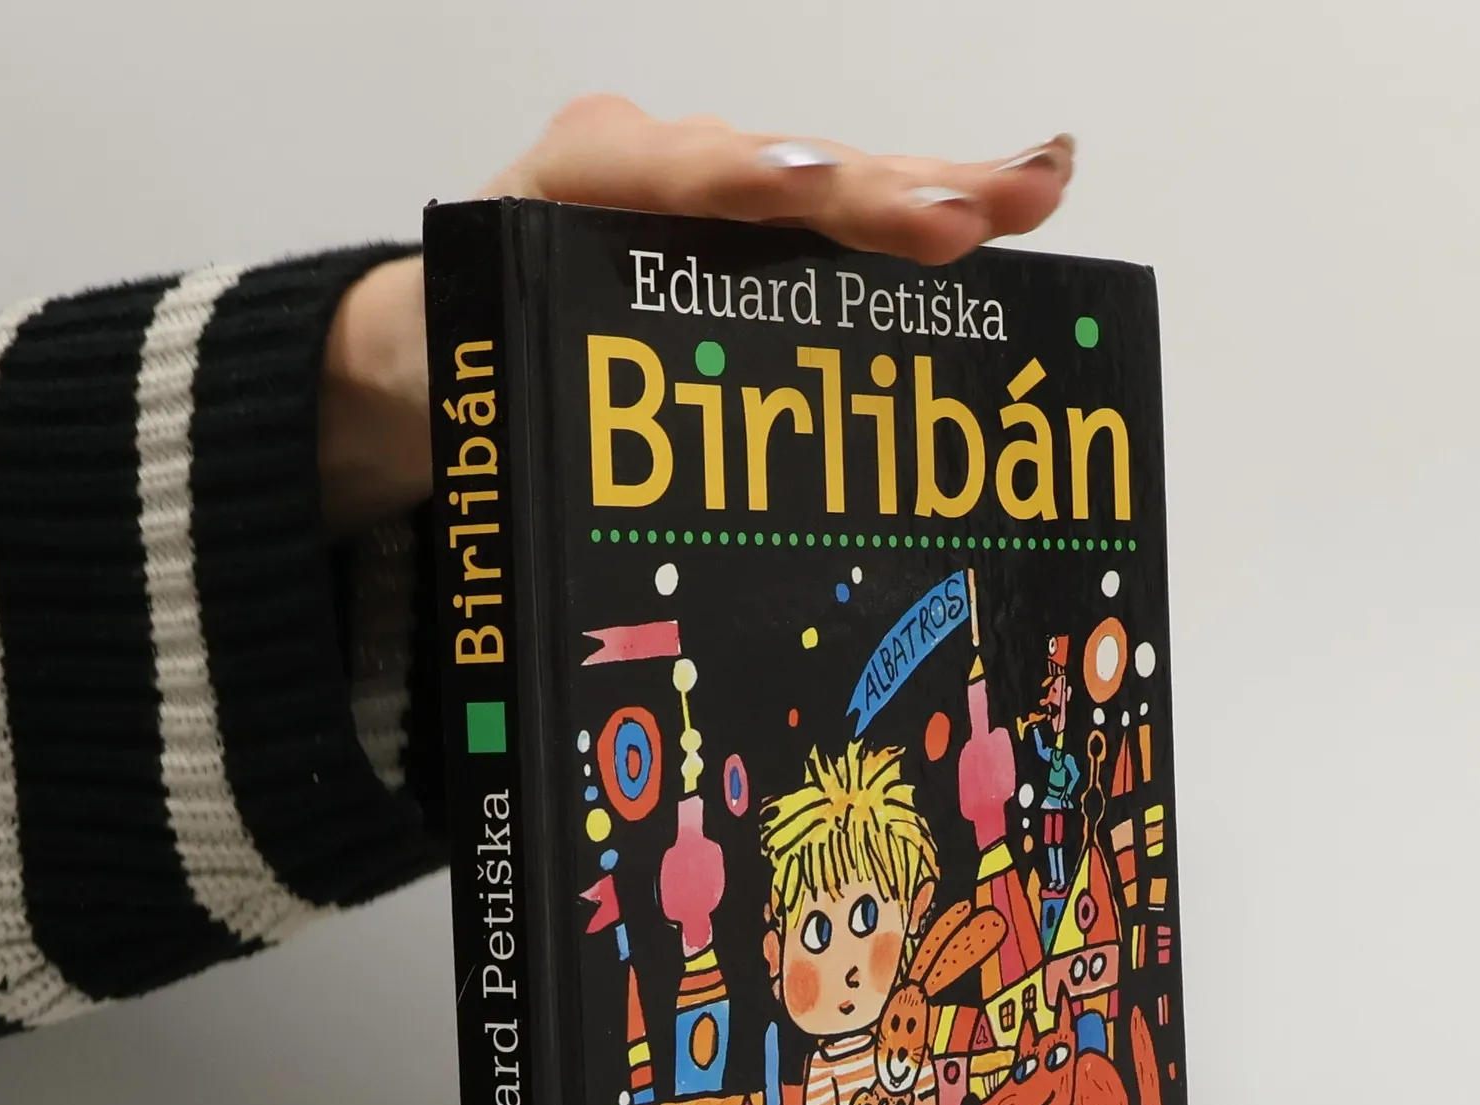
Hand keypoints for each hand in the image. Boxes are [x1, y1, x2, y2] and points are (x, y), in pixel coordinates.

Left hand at [321, 95, 1075, 534]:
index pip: (663, 175)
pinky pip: (850, 214)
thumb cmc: (468, 364)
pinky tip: (1022, 200)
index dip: (743, 185)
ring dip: (939, 189)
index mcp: (566, 192)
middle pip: (779, 171)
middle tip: (966, 218)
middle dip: (874, 192)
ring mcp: (716, 193)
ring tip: (1037, 190)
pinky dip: (935, 207)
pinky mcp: (756, 228)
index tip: (813, 192)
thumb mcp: (470, 395)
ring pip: (835, 184)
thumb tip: (588, 556)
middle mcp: (654, 172)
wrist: (442, 335)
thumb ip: (514, 426)